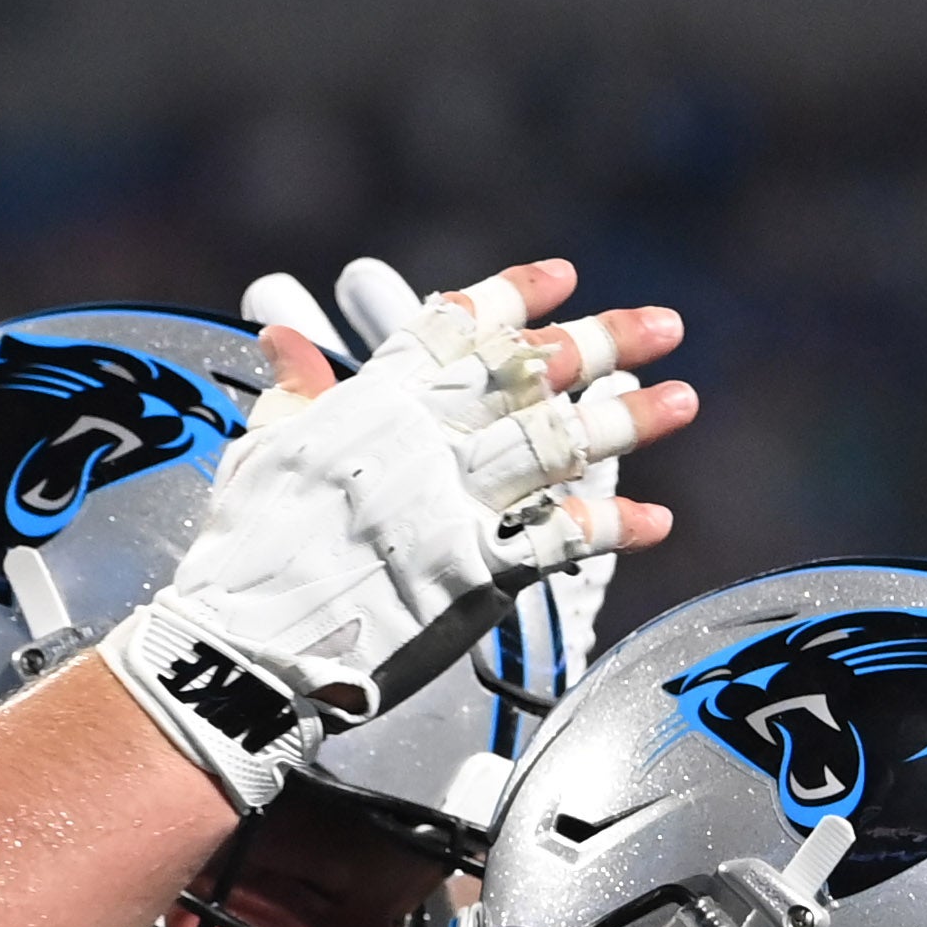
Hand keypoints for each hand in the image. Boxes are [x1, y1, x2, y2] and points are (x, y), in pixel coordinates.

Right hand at [103, 258, 689, 809]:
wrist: (245, 649)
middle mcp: (421, 441)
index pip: (453, 328)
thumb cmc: (243, 556)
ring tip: (683, 399)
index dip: (512, 298)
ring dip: (626, 419)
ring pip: (555, 443)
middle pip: (526, 374)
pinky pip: (558, 539)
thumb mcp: (262, 454)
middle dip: (601, 341)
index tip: (562, 277)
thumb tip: (285, 337)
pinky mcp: (473, 572)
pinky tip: (657, 520)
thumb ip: (292, 393)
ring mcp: (451, 504)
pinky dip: (610, 528)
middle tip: (664, 323)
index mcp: (371, 403)